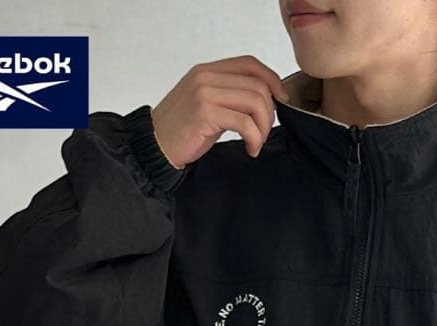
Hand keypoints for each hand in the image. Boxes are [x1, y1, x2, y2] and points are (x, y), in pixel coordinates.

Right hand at [150, 54, 290, 166]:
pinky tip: (250, 149)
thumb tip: (263, 101)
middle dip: (269, 113)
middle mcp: (206, 77)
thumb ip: (229, 96)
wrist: (155, 145)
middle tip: (263, 133)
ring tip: (256, 143)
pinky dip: (255, 138)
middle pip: (258, 85)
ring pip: (255, 102)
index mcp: (207, 71)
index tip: (281, 100)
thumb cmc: (182, 130)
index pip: (250, 64)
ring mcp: (205, 93)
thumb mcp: (207, 105)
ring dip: (263, 128)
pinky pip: (245, 123)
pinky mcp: (205, 113)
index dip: (272, 79)